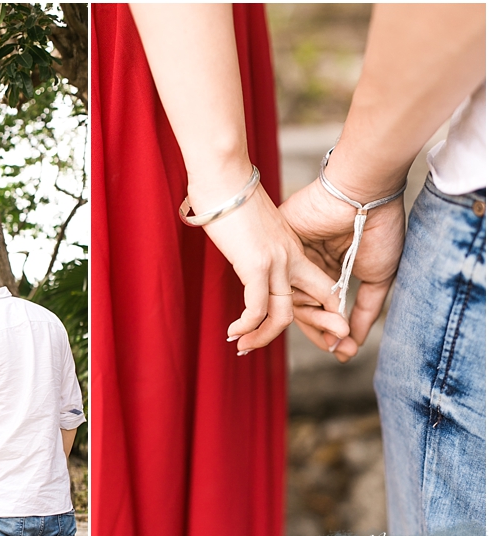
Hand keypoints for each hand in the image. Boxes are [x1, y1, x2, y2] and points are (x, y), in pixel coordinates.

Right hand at [191, 180, 350, 352]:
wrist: (225, 178)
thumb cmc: (232, 195)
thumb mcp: (255, 225)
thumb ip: (258, 243)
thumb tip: (246, 250)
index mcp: (294, 248)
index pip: (319, 286)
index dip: (319, 311)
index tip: (305, 329)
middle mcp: (291, 258)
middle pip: (313, 305)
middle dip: (315, 333)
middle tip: (292, 349)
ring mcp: (276, 263)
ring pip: (281, 316)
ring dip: (262, 337)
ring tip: (243, 346)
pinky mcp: (256, 265)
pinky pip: (257, 308)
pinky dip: (246, 325)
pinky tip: (234, 332)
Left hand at [280, 178, 405, 361]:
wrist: (367, 193)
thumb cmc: (380, 227)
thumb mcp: (377, 276)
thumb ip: (363, 310)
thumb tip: (351, 343)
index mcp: (327, 268)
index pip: (319, 307)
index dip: (329, 330)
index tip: (342, 350)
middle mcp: (305, 263)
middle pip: (303, 306)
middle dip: (321, 330)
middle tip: (337, 347)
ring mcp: (290, 254)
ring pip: (290, 298)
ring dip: (312, 321)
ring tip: (333, 335)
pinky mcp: (278, 242)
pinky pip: (276, 278)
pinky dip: (287, 300)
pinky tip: (301, 317)